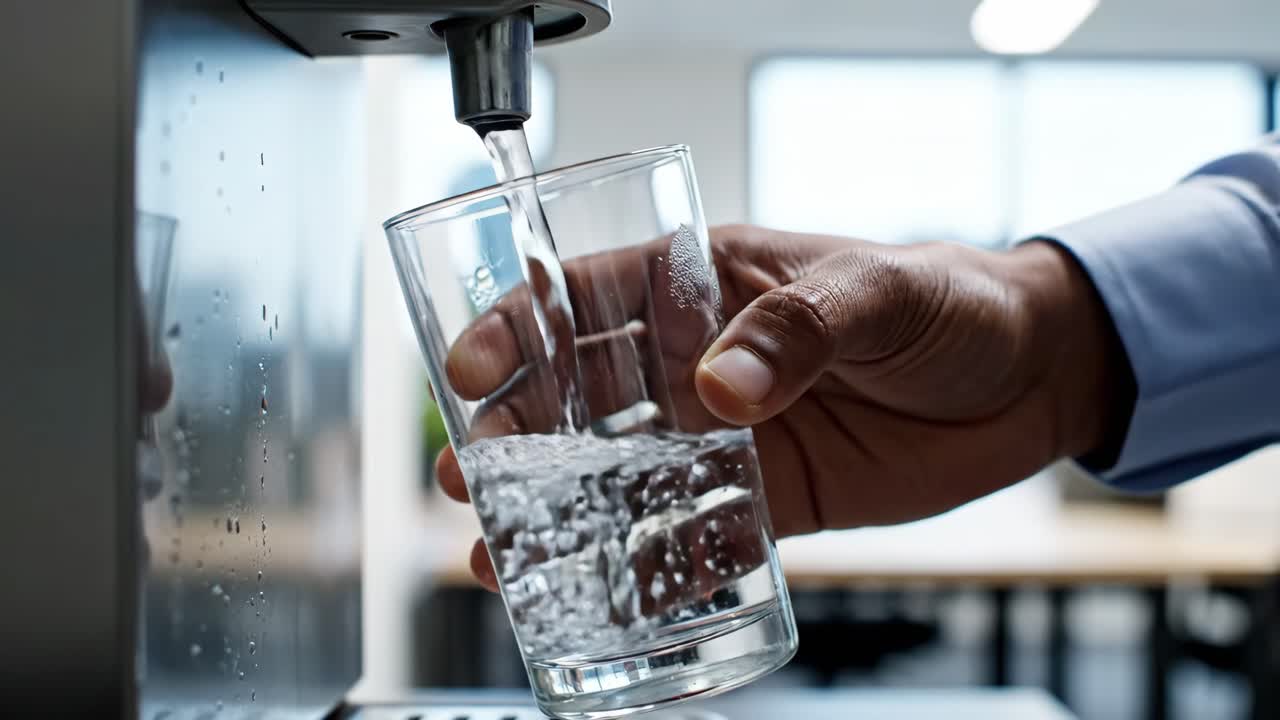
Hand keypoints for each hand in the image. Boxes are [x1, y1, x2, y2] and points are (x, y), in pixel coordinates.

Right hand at [437, 225, 1129, 589]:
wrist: (1030, 378)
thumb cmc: (951, 302)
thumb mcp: (880, 289)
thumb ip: (802, 326)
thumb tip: (723, 385)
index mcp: (705, 285)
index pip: (584, 295)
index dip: (514, 328)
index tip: (468, 371)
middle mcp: (698, 360)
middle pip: (577, 394)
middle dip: (513, 432)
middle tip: (467, 475)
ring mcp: (726, 436)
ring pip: (617, 474)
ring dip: (554, 509)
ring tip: (498, 551)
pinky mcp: (767, 500)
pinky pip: (690, 537)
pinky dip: (642, 567)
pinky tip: (596, 593)